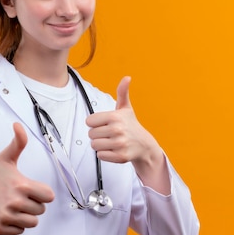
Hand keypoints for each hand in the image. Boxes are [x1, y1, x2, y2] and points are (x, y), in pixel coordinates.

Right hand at [0, 123, 54, 234]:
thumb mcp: (6, 157)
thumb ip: (18, 142)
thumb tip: (17, 124)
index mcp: (21, 185)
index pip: (48, 196)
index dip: (41, 192)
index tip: (29, 188)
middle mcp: (14, 202)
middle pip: (41, 210)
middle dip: (33, 204)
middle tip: (17, 196)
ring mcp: (5, 216)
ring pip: (32, 223)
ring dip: (25, 215)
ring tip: (12, 205)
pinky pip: (19, 231)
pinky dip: (14, 224)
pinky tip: (4, 213)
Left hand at [85, 77, 169, 193]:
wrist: (144, 145)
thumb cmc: (131, 125)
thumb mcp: (125, 108)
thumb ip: (122, 92)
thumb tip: (127, 77)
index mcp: (115, 117)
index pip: (89, 121)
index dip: (95, 123)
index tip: (105, 124)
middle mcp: (117, 130)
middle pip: (90, 134)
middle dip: (97, 134)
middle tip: (109, 134)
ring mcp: (119, 144)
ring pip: (94, 145)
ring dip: (100, 144)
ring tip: (111, 141)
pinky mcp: (120, 156)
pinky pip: (100, 155)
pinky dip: (104, 154)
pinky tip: (113, 149)